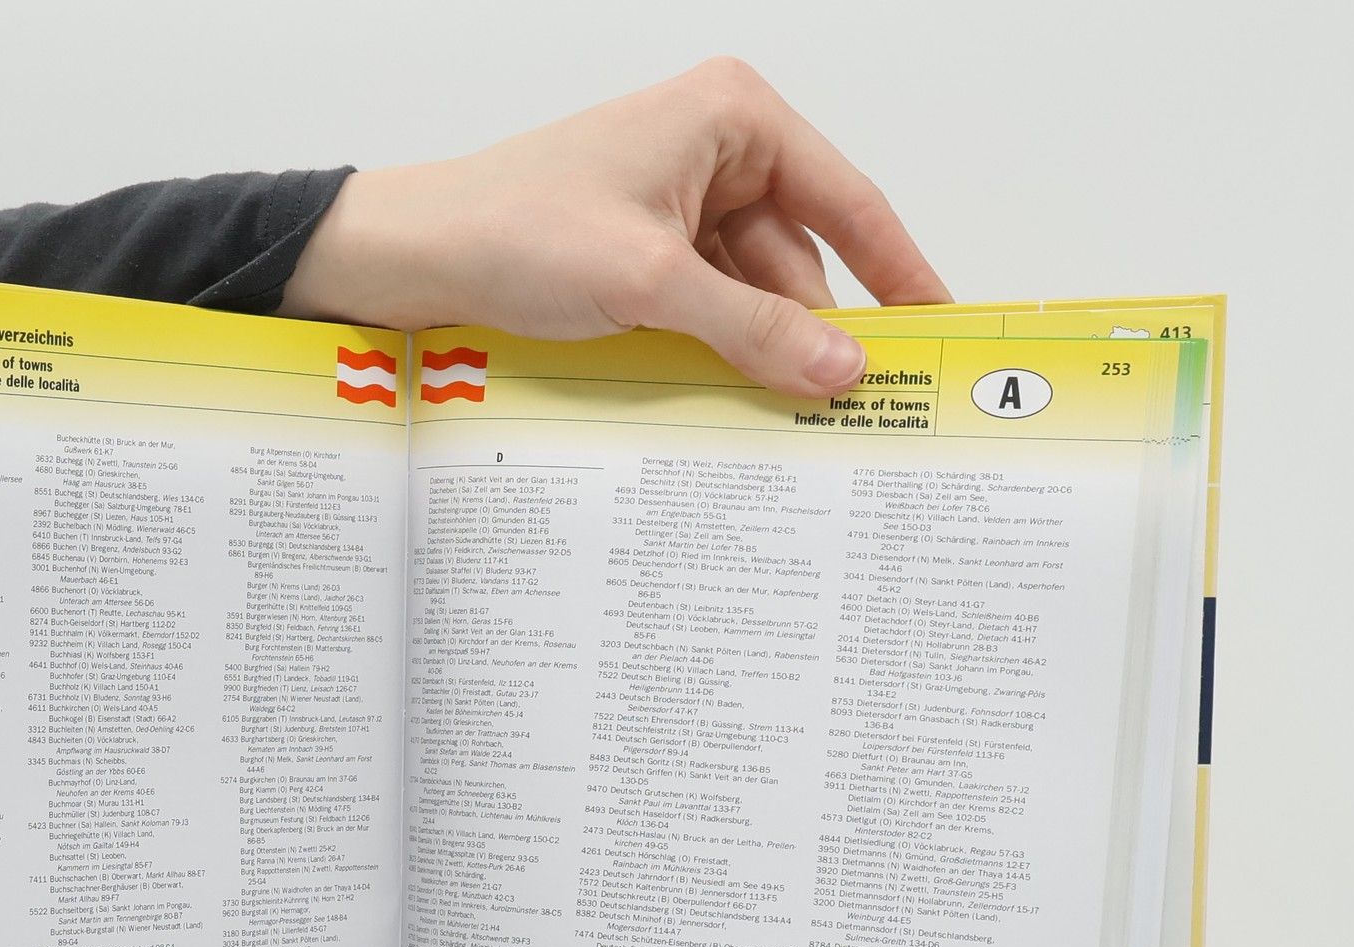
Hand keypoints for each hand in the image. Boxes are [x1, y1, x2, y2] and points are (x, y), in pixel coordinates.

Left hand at [283, 57, 948, 397]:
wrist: (413, 256)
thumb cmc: (516, 230)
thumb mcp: (651, 284)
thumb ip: (755, 330)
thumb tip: (844, 369)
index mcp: (733, 118)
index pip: (848, 202)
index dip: (901, 273)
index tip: (940, 331)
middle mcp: (715, 151)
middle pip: (799, 261)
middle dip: (813, 336)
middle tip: (852, 418)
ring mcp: (678, 205)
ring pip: (753, 297)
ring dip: (759, 356)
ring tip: (779, 422)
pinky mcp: (646, 254)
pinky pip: (710, 311)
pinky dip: (719, 355)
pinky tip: (728, 402)